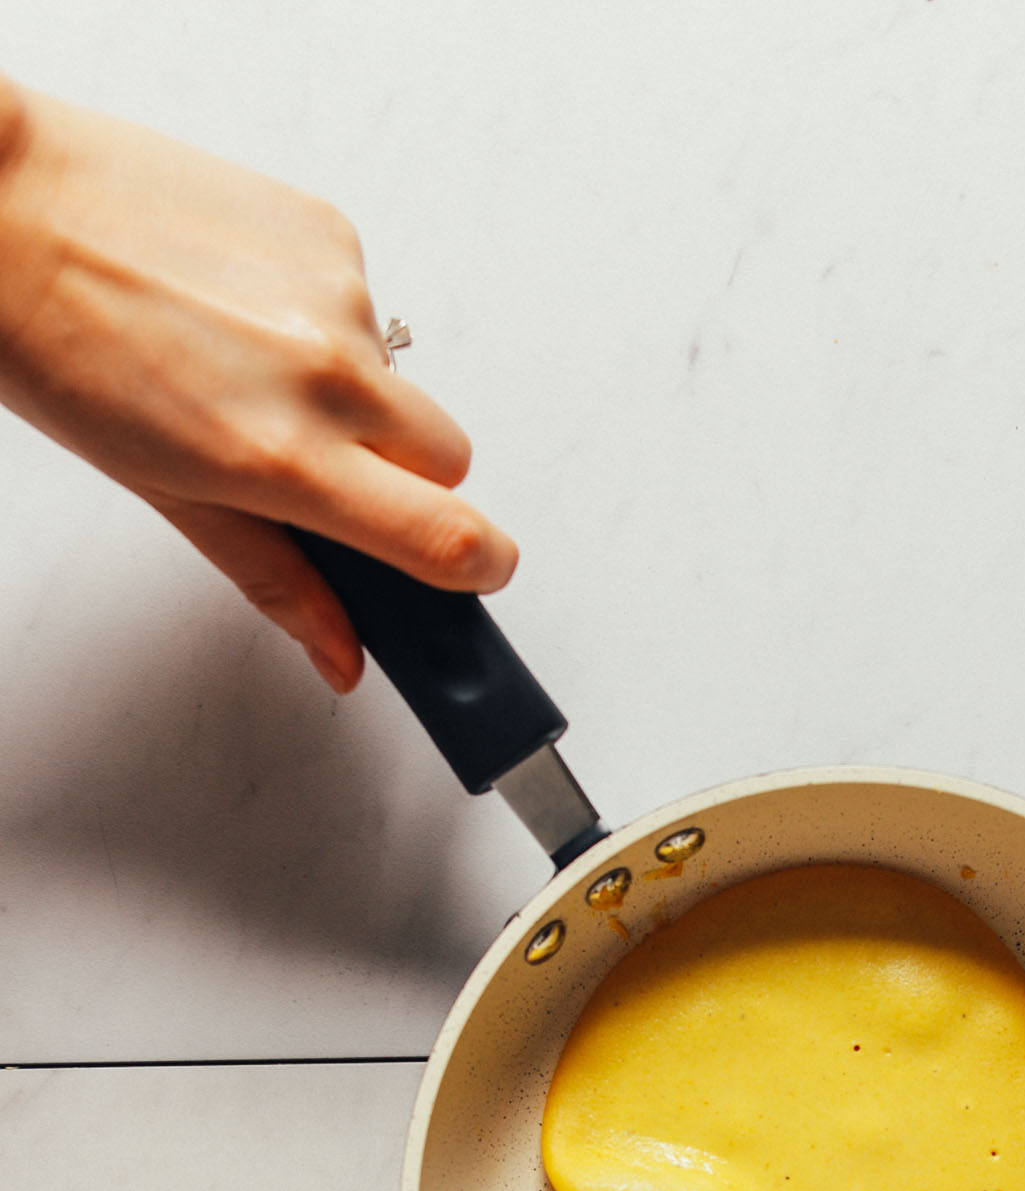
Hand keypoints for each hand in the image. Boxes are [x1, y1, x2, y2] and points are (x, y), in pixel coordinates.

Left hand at [0, 76, 516, 691]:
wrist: (9, 207)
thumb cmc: (59, 348)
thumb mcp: (167, 495)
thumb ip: (276, 579)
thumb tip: (342, 652)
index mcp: (285, 458)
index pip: (449, 539)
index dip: (480, 569)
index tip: (476, 574)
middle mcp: (326, 374)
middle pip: (450, 462)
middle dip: (409, 481)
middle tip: (327, 473)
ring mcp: (337, 295)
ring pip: (400, 382)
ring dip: (351, 393)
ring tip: (247, 366)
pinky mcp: (331, 230)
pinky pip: (364, 306)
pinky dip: (321, 320)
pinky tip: (245, 308)